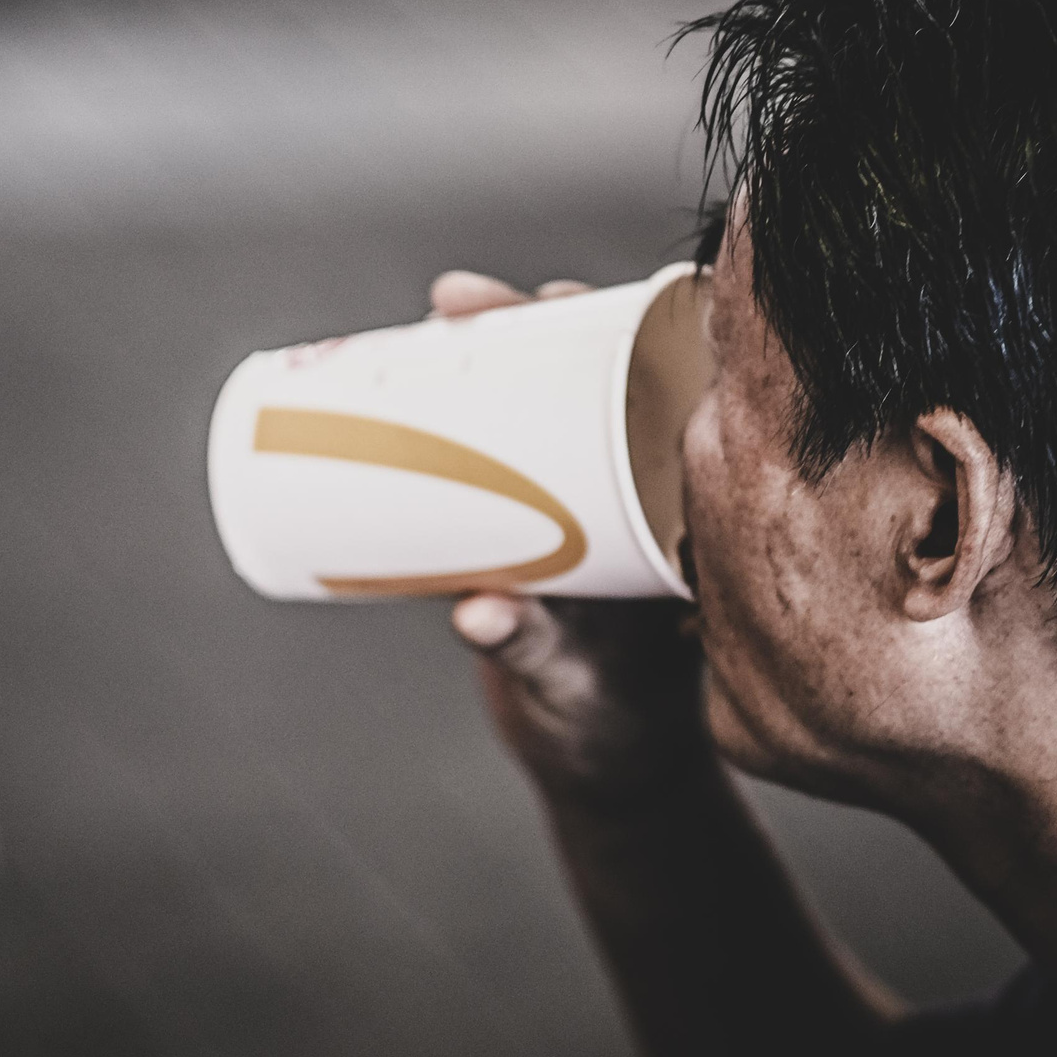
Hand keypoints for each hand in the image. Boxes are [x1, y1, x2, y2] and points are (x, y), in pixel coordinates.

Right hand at [430, 271, 711, 806]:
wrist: (600, 759)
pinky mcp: (516, 529)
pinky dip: (440, 421)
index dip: (604, 331)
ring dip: (480, 356)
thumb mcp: (566, 678)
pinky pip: (485, 458)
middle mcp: (621, 492)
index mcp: (660, 511)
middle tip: (458, 300)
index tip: (553, 296)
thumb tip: (477, 611)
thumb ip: (525, 646)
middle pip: (571, 378)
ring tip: (438, 316)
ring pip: (526, 409)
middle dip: (515, 327)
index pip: (640, 391)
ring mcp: (567, 505)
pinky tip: (395, 380)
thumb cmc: (605, 717)